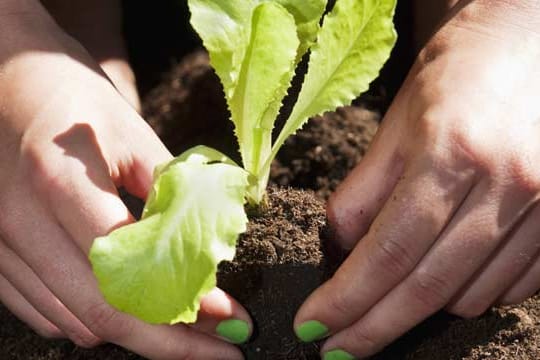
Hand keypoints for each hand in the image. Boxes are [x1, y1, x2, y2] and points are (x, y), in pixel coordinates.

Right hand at [0, 2, 249, 358]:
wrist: (7, 80)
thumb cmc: (75, 98)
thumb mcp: (133, 134)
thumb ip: (170, 195)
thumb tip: (207, 253)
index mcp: (57, 182)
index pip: (128, 271)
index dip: (185, 307)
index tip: (231, 319)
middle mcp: (18, 223)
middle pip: (100, 314)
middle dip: (168, 342)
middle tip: (221, 342)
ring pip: (73, 322)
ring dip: (135, 331)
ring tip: (186, 324)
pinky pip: (45, 313)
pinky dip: (94, 320)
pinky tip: (132, 308)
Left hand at [294, 1, 539, 357]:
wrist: (526, 46)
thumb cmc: (452, 79)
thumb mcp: (393, 128)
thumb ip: (361, 194)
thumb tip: (339, 253)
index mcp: (451, 156)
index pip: (385, 253)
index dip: (345, 300)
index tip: (314, 327)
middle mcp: (505, 187)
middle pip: (425, 289)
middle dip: (373, 329)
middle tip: (335, 350)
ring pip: (469, 298)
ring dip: (420, 306)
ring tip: (391, 292)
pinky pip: (510, 289)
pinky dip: (468, 292)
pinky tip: (444, 275)